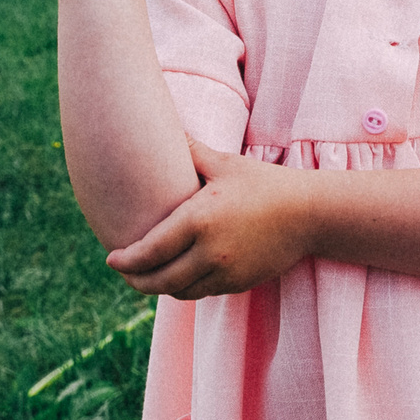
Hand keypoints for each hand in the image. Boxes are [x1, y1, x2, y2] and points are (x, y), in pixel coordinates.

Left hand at [106, 137, 311, 298]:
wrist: (308, 214)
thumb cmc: (264, 183)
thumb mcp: (225, 164)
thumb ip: (191, 151)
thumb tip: (166, 127)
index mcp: (199, 221)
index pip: (150, 251)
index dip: (126, 260)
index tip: (111, 259)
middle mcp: (209, 252)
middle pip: (159, 279)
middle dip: (136, 279)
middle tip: (123, 272)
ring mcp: (225, 272)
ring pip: (179, 291)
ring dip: (159, 286)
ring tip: (146, 276)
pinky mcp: (238, 283)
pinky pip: (201, 292)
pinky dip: (184, 288)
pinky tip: (177, 277)